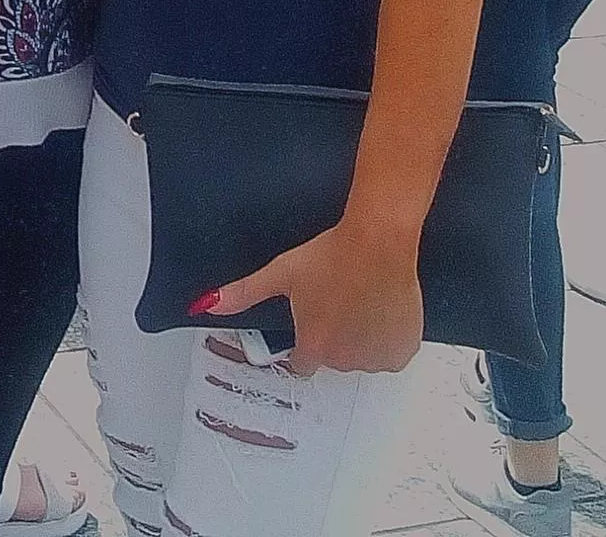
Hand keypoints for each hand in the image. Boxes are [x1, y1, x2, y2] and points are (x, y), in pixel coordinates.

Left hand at [193, 220, 423, 376]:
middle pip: (333, 357)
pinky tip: (379, 309)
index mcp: (313, 346)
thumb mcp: (280, 273)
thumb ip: (243, 294)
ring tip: (360, 299)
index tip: (313, 319)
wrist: (377, 243)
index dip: (306, 340)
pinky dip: (385, 338)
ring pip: (362, 355)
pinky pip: (389, 354)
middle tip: (337, 299)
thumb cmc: (328, 255)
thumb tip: (204, 306)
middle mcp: (344, 361)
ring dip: (360, 337)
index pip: (302, 362)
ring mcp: (375, 359)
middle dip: (333, 335)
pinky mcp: (401, 351)